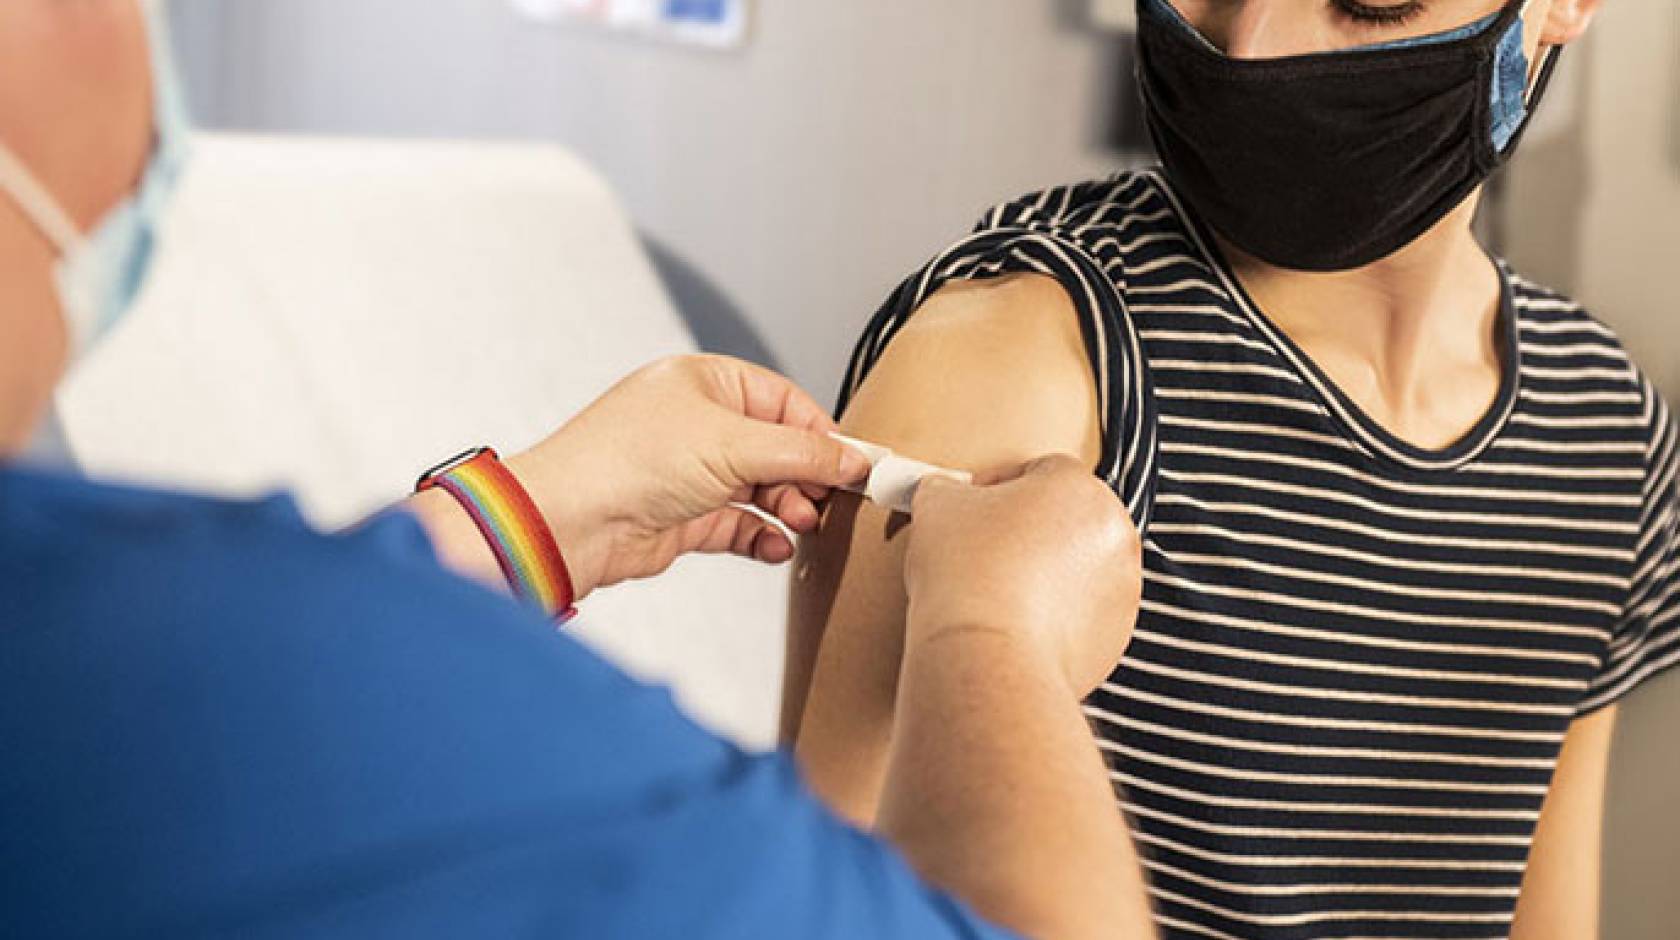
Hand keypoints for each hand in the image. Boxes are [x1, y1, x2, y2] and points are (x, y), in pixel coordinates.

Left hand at [509, 355, 871, 598]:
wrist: (568, 521)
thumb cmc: (626, 461)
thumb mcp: (732, 444)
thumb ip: (802, 453)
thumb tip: (852, 459)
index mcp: (705, 382)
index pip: (784, 402)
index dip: (822, 434)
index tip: (856, 464)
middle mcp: (696, 423)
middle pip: (776, 447)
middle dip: (806, 476)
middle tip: (831, 501)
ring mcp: (689, 472)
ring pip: (760, 488)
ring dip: (787, 507)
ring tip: (803, 523)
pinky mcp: (683, 517)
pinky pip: (738, 524)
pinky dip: (762, 536)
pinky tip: (778, 546)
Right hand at [902, 455, 1141, 696]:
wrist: (986, 656)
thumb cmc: (967, 574)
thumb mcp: (938, 505)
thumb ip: (949, 488)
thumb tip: (946, 494)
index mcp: (1079, 487)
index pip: (1039, 471)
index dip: (999, 487)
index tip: (973, 509)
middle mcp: (1113, 532)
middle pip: (1067, 518)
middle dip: (1030, 530)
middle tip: (987, 550)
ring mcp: (1121, 587)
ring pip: (1078, 568)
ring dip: (1046, 573)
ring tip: (999, 591)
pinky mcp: (1115, 635)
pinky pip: (1084, 614)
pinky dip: (1056, 616)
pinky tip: (1017, 623)